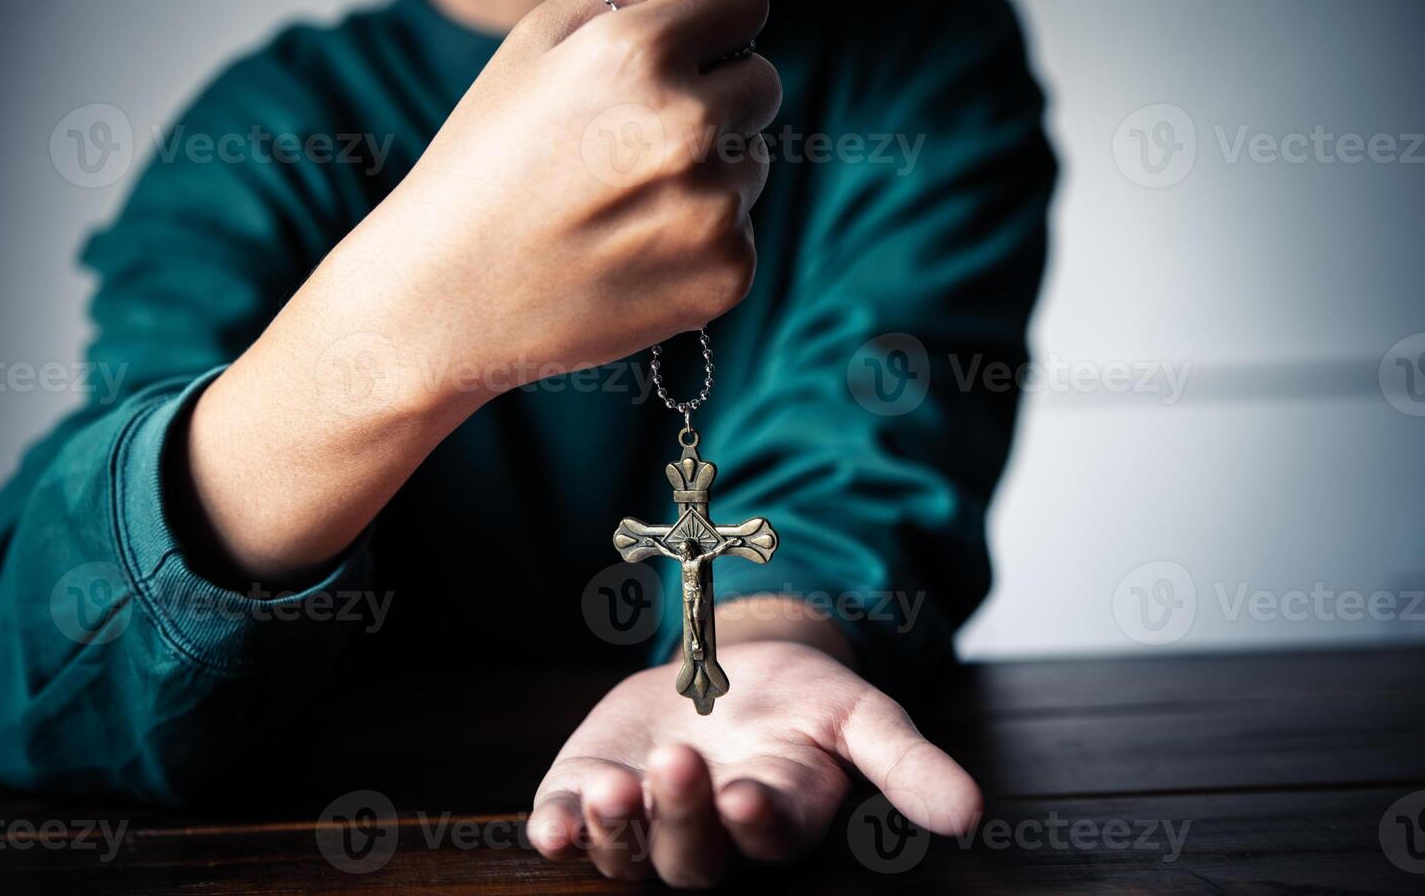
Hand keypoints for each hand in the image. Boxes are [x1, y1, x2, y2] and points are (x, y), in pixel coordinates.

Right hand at [355, 0, 782, 403]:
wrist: (448, 299)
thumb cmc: (483, 164)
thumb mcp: (530, 45)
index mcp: (639, 52)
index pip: (743, 1)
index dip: (715, 22)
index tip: (690, 49)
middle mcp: (688, 125)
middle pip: (761, 84)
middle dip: (716, 99)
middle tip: (634, 141)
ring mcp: (713, 206)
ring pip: (753, 163)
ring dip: (708, 175)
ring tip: (620, 204)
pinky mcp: (727, 272)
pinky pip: (740, 234)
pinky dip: (699, 242)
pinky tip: (631, 254)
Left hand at [527, 641, 981, 887]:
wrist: (731, 670)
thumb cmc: (804, 701)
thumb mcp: (860, 715)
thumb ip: (906, 763)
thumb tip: (975, 814)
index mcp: (777, 816)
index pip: (767, 836)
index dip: (756, 822)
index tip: (749, 796)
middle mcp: (709, 834)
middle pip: (691, 854)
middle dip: (683, 816)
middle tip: (679, 765)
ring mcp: (646, 819)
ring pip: (628, 850)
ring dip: (616, 828)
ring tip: (615, 790)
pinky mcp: (592, 790)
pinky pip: (570, 824)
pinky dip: (558, 828)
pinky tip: (549, 822)